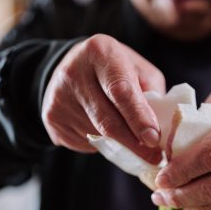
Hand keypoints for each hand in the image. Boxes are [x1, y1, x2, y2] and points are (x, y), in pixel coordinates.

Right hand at [42, 34, 164, 163]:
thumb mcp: (139, 69)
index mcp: (100, 52)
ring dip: (120, 144)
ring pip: (98, 136)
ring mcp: (58, 97)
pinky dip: (102, 144)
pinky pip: (85, 143)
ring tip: (130, 137)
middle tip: (154, 157)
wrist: (72, 67)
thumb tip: (158, 130)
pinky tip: (104, 129)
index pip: (121, 91)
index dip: (139, 118)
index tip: (154, 139)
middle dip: (134, 144)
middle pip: (107, 121)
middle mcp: (73, 73)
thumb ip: (152, 94)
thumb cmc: (115, 69)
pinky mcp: (52, 118)